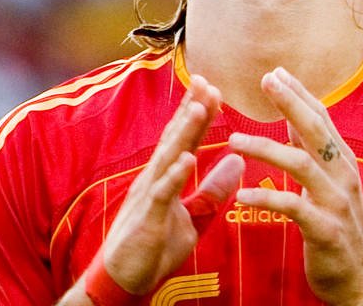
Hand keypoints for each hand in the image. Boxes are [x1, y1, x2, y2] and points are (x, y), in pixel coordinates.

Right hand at [91, 76, 243, 295]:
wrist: (124, 281)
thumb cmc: (155, 247)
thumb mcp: (193, 216)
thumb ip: (213, 191)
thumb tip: (237, 161)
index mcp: (166, 177)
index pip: (185, 139)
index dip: (200, 114)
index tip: (215, 87)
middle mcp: (155, 180)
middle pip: (175, 139)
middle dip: (190, 110)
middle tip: (206, 80)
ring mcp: (148, 197)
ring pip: (168, 158)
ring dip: (184, 132)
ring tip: (200, 106)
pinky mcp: (146, 218)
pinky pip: (161, 194)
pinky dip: (173, 175)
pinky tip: (186, 158)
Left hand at [228, 69, 362, 304]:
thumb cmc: (340, 229)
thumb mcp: (329, 185)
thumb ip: (313, 153)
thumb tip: (294, 119)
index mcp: (343, 162)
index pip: (321, 119)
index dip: (300, 95)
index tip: (276, 73)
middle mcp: (343, 175)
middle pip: (316, 131)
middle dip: (291, 103)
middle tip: (266, 80)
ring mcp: (336, 201)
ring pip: (301, 164)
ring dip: (267, 149)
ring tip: (234, 140)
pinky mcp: (326, 229)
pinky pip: (294, 208)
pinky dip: (268, 199)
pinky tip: (243, 194)